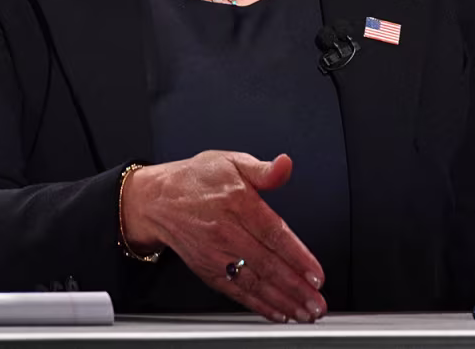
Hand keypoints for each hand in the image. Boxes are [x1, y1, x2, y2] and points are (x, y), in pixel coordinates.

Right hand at [121, 151, 325, 322]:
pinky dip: (257, 305)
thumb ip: (264, 170)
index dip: (297, 256)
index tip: (315, 272)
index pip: (273, 233)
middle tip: (317, 303)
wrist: (156, 200)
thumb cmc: (196, 180)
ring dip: (282, 301)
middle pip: (267, 264)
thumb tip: (285, 165)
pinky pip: (236, 291)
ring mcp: (216, 254)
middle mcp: (226, 232)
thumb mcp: (231, 161)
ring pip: (253, 282)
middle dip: (295, 287)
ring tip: (304, 312)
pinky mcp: (208, 270)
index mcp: (238, 202)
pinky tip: (277, 313)